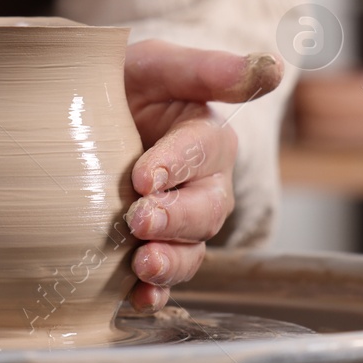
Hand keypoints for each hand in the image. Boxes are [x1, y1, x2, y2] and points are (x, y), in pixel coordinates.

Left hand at [120, 42, 283, 310]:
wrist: (89, 116)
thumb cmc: (131, 85)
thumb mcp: (161, 64)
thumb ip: (210, 69)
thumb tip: (274, 70)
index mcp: (208, 136)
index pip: (202, 150)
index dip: (176, 164)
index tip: (144, 176)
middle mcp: (204, 183)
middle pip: (206, 208)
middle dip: (175, 218)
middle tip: (139, 219)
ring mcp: (182, 221)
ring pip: (192, 248)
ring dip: (171, 261)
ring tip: (143, 265)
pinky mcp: (157, 247)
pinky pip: (168, 278)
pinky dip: (156, 292)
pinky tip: (139, 298)